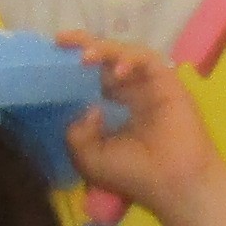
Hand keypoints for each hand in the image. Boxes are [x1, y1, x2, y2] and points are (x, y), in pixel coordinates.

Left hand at [57, 32, 216, 211]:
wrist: (172, 184)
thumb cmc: (134, 174)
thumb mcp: (90, 158)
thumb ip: (77, 133)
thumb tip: (86, 108)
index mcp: (114, 106)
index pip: (92, 76)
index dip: (72, 65)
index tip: (52, 55)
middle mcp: (131, 91)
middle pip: (105, 57)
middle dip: (83, 45)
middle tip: (62, 41)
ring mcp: (149, 84)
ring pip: (125, 52)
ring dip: (104, 49)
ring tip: (85, 57)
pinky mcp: (167, 81)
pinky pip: (147, 59)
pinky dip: (130, 59)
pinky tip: (117, 71)